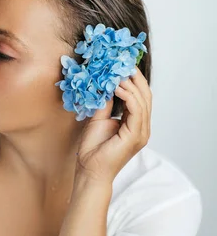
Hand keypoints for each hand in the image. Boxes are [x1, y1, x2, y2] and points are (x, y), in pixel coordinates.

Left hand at [75, 66, 151, 183]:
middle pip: (146, 96)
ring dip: (131, 85)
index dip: (133, 81)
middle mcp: (142, 128)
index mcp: (135, 125)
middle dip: (135, 79)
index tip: (121, 66)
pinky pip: (136, 110)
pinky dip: (129, 96)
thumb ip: (106, 104)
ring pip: (143, 101)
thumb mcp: (98, 119)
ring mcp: (141, 133)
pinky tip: (118, 88)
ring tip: (118, 74)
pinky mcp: (135, 136)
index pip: (140, 97)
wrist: (90, 171)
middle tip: (123, 64)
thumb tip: (107, 85)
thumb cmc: (93, 150)